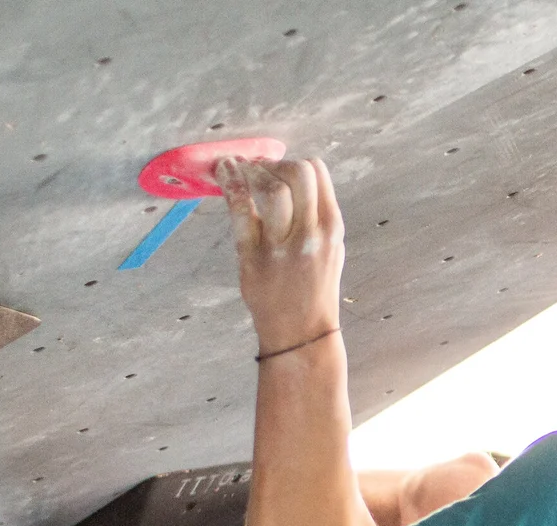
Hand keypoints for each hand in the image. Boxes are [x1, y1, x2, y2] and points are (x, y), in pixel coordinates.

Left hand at [216, 157, 344, 354]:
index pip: (317, 172)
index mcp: (332, 228)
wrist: (302, 332)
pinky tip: (224, 173)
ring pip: (271, 189)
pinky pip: (241, 213)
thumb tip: (290, 177)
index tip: (277, 168)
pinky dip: (230, 186)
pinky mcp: (254, 258)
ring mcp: (283, 247)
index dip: (294, 162)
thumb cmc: (314, 289)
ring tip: (240, 170)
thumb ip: (316, 215)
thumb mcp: (329, 249)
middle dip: (273, 164)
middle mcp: (311, 234)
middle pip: (297, 173)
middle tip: (258, 169)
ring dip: (251, 172)